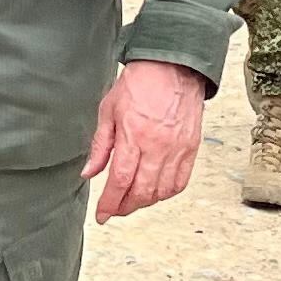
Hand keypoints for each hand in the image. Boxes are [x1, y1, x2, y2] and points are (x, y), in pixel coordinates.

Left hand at [83, 59, 208, 220]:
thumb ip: (100, 146)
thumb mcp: (108, 110)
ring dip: (145, 202)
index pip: (120, 181)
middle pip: (141, 192)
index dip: (109, 203)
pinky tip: (155, 191)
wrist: (172, 66)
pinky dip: (166, 193)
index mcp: (133, 136)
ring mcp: (177, 149)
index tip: (102, 214)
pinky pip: (180, 182)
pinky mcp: (191, 148)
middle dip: (125, 207)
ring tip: (132, 200)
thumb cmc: (139, 84)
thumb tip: (89, 173)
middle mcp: (158, 146)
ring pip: (161, 191)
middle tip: (114, 209)